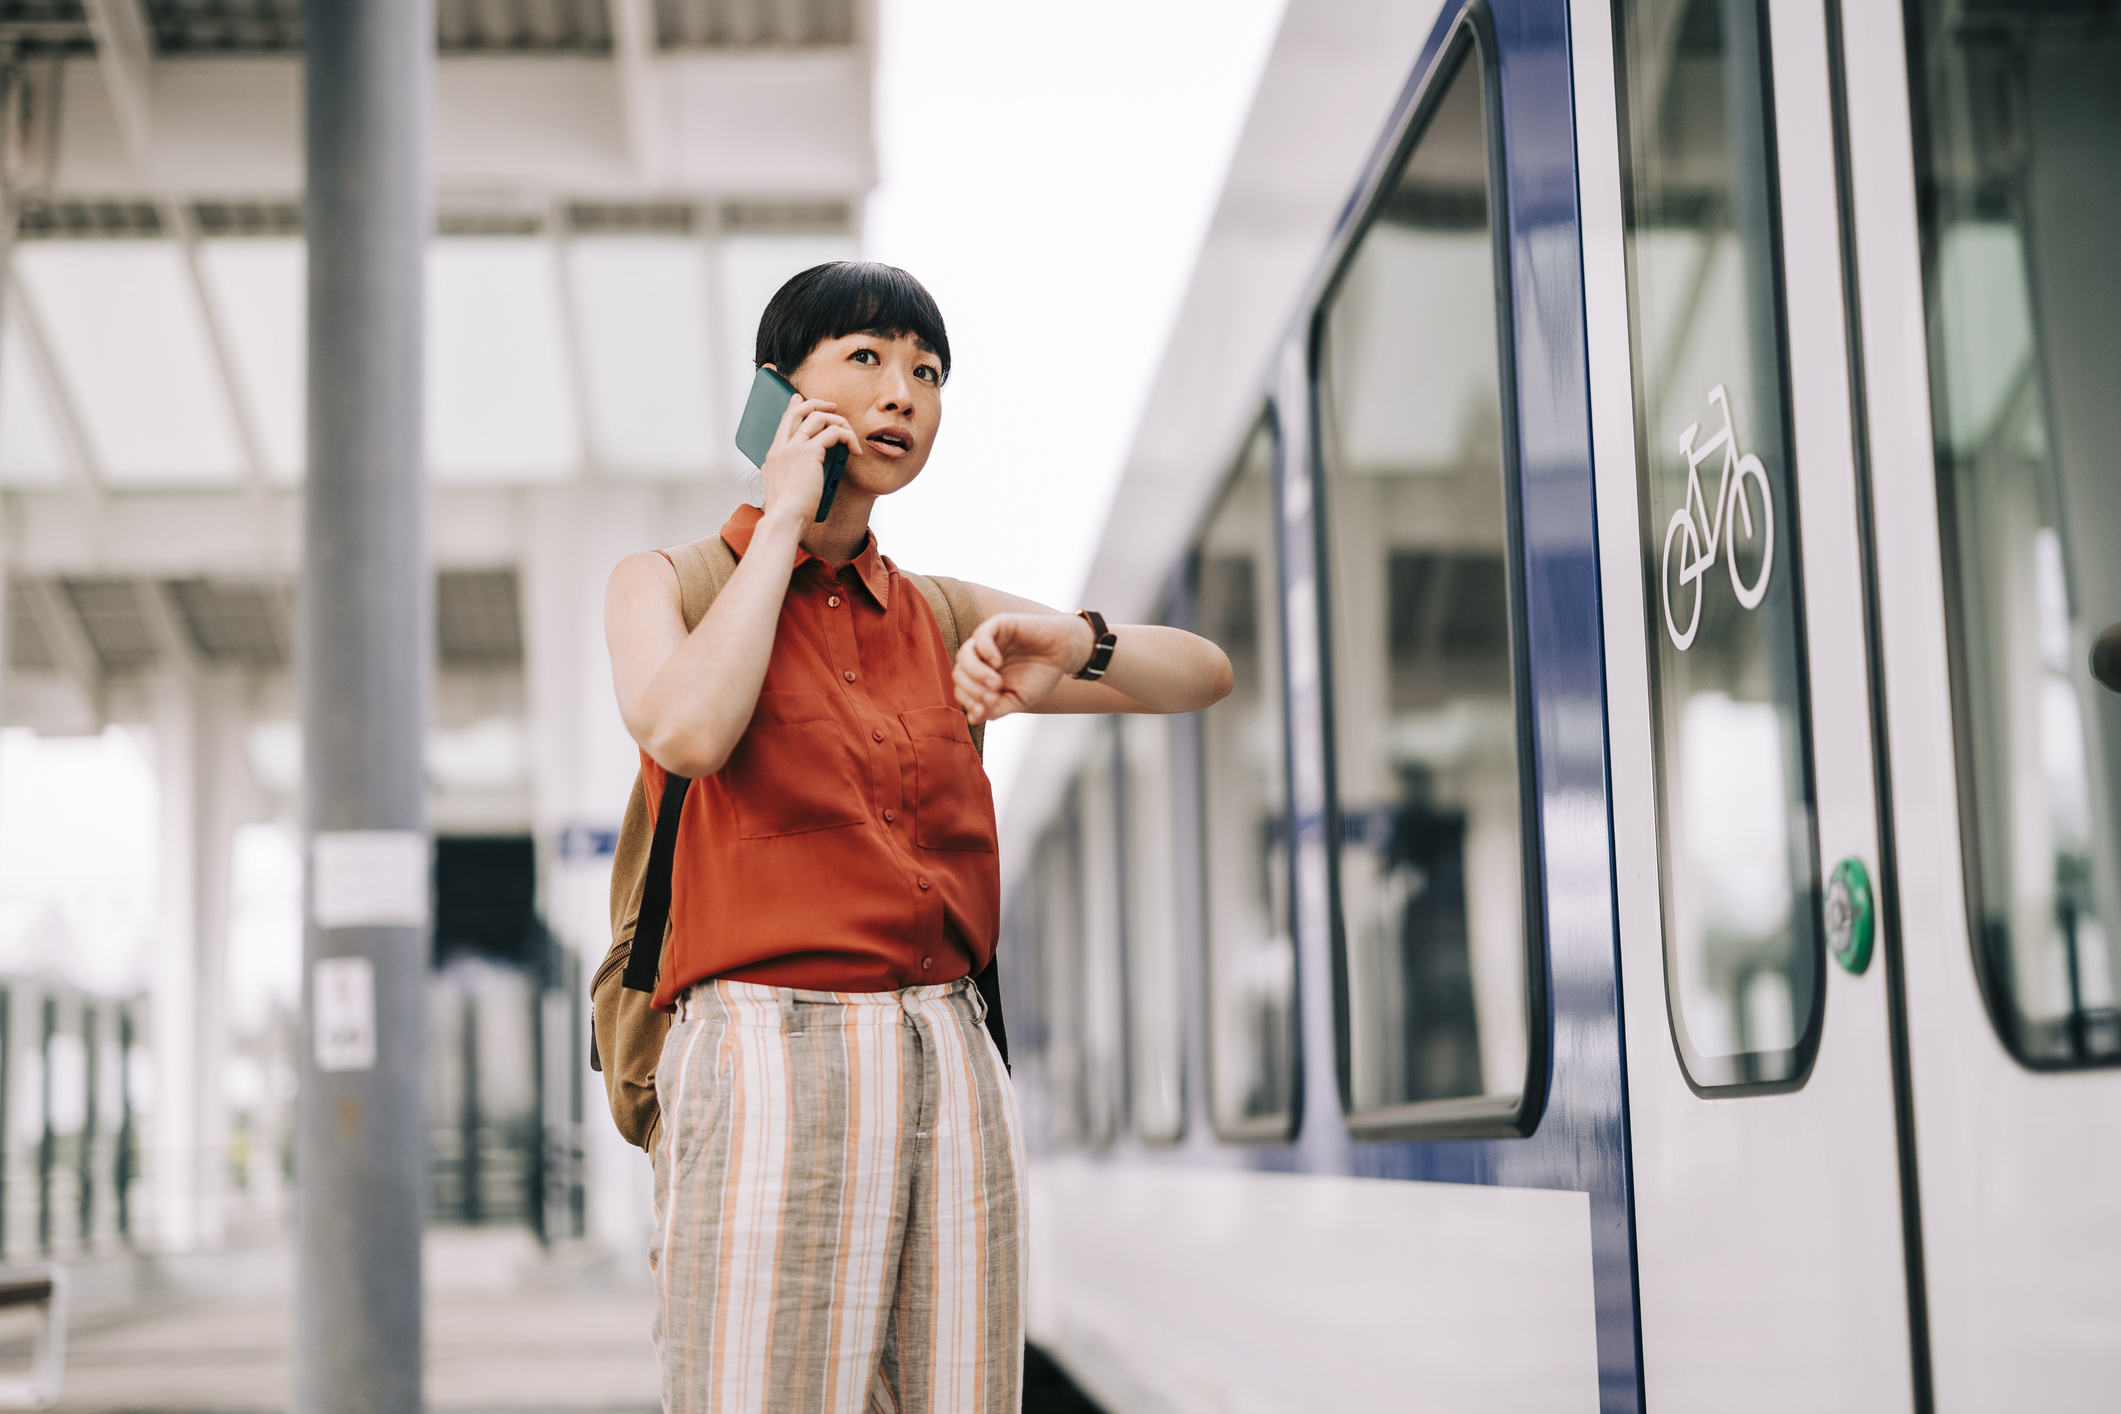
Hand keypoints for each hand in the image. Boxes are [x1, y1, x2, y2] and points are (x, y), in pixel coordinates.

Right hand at [761, 391, 860, 524]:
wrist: (783, 520)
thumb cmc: (786, 513)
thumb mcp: (781, 490)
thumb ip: (785, 476)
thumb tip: (797, 474)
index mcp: (774, 456)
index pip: (783, 422)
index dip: (793, 407)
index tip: (799, 399)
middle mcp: (781, 447)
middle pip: (797, 410)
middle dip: (817, 403)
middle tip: (833, 407)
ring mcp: (794, 448)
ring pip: (818, 417)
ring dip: (839, 422)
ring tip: (850, 436)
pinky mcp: (809, 453)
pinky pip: (833, 432)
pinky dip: (848, 437)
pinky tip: (855, 450)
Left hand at [954, 613, 1093, 723]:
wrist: (1065, 654)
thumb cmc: (1041, 676)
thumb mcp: (1019, 700)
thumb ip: (996, 709)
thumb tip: (973, 718)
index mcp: (982, 676)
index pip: (962, 689)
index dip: (968, 701)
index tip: (985, 709)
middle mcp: (981, 658)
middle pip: (959, 673)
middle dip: (972, 689)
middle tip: (993, 695)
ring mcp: (989, 641)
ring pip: (964, 654)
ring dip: (975, 672)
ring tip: (995, 683)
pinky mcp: (999, 624)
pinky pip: (981, 635)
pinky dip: (985, 650)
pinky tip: (997, 662)